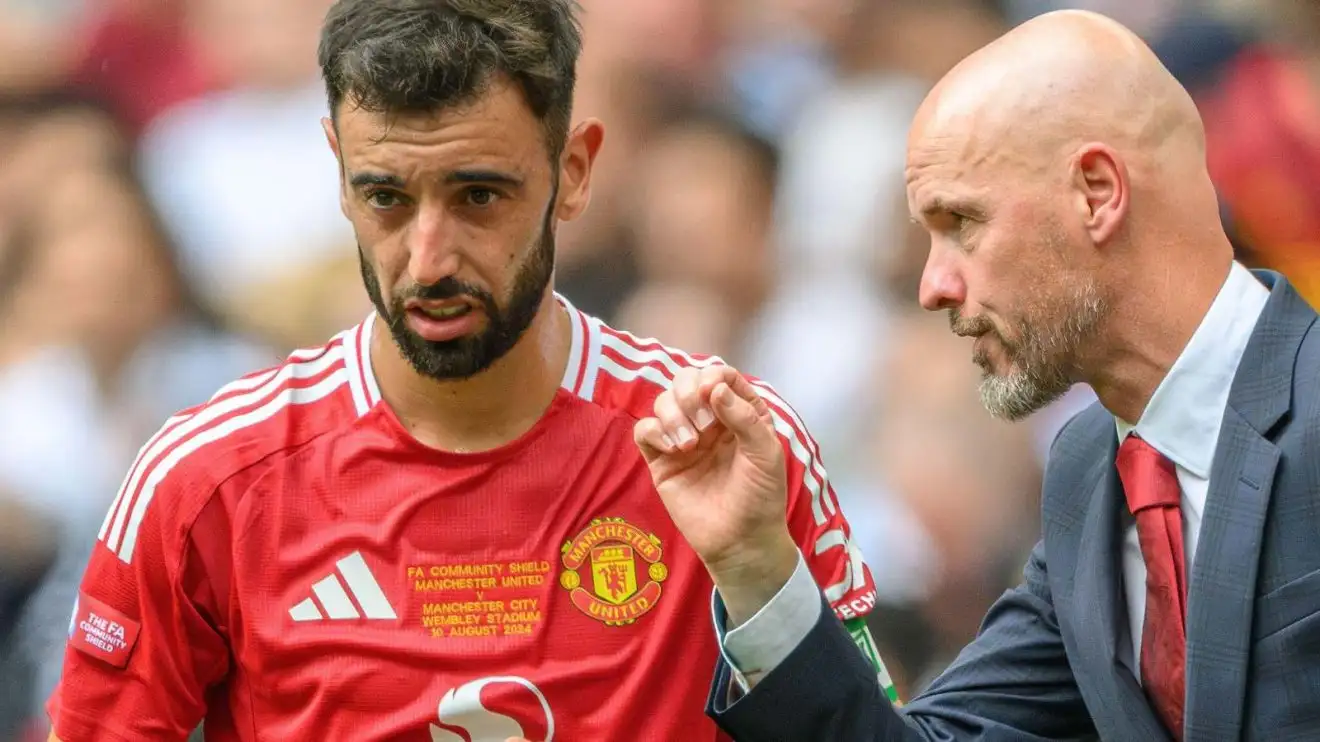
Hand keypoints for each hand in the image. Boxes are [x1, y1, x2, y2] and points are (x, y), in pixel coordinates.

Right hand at [633, 365, 798, 624]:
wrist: (741, 542)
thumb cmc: (761, 497)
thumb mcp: (766, 453)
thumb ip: (744, 417)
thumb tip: (714, 386)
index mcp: (740, 412)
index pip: (720, 375)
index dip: (712, 376)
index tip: (712, 394)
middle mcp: (710, 420)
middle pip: (685, 380)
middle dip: (688, 393)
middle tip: (702, 424)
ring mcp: (683, 438)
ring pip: (663, 402)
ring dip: (673, 415)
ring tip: (689, 445)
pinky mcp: (661, 460)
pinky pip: (645, 430)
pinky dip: (654, 431)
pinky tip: (673, 450)